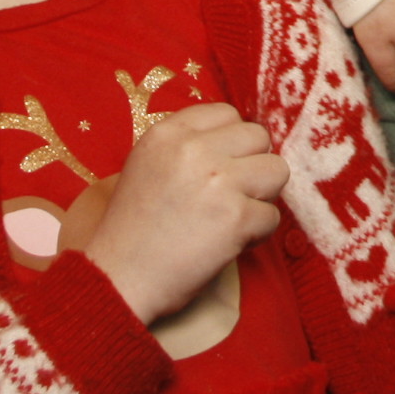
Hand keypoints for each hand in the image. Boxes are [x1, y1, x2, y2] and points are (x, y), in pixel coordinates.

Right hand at [79, 103, 287, 324]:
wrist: (118, 280)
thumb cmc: (133, 229)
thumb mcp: (147, 165)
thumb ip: (187, 145)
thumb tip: (236, 138)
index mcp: (169, 133)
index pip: (228, 113)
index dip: (232, 142)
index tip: (221, 167)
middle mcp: (194, 150)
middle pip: (259, 137)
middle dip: (252, 166)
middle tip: (231, 195)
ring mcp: (219, 182)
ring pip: (277, 171)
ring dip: (261, 197)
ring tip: (233, 215)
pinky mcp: (237, 217)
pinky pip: (272, 216)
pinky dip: (256, 234)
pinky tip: (229, 242)